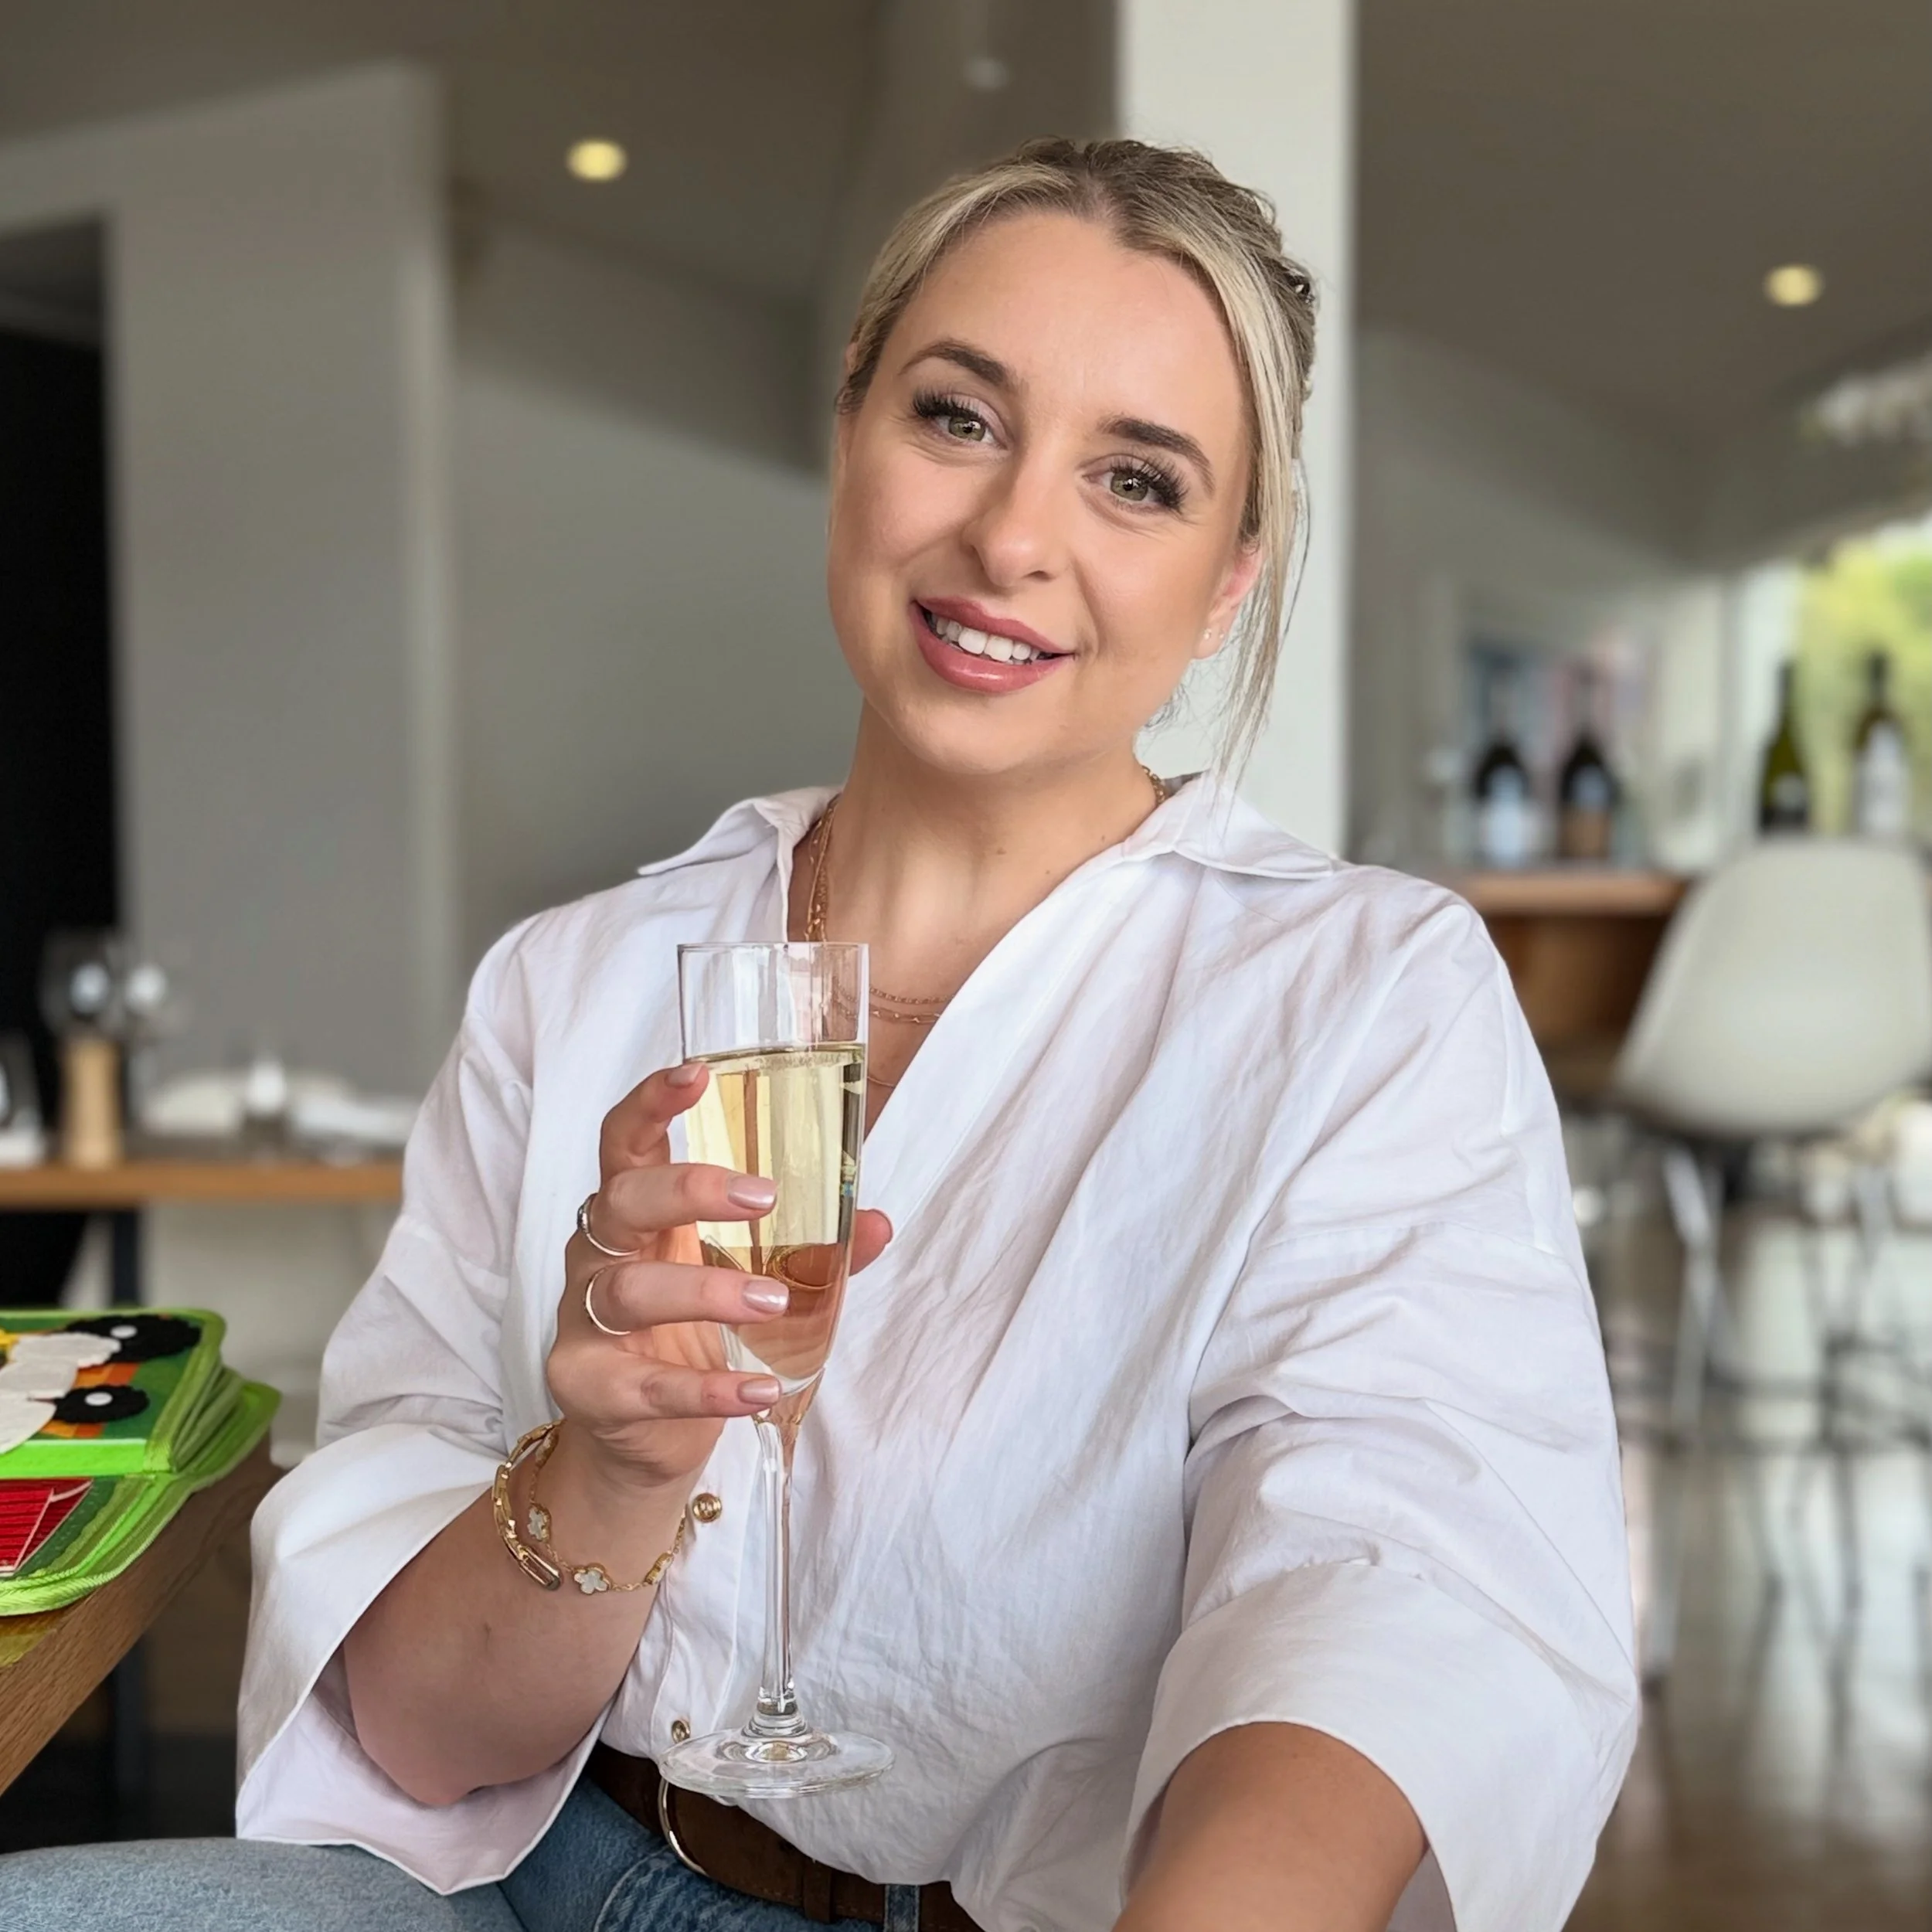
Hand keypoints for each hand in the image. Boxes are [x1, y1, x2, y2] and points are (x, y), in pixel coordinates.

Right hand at [546, 1061, 890, 1494]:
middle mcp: (599, 1256)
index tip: (695, 1073)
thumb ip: (811, 1250)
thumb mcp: (749, 1279)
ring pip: (629, 1292)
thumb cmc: (689, 1336)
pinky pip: (644, 1386)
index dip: (651, 1103)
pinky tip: (757, 1390)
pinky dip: (706, 1389)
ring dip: (708, 1292)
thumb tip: (878, 1222)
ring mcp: (585, 1323)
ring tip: (775, 1301)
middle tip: (765, 1198)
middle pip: (622, 1201)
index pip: (626, 1141)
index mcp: (637, 1215)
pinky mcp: (589, 1387)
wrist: (640, 1438)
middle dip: (690, 1191)